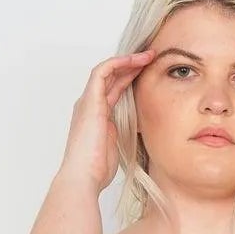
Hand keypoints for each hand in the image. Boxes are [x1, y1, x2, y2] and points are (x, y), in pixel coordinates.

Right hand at [58, 49, 154, 195]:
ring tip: (147, 55)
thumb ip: (122, 134)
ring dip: (127, 60)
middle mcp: (89, 106)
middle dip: (131, 66)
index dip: (130, 80)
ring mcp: (88, 102)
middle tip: (151, 58)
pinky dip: (118, 63)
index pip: (113, 91)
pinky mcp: (90, 101)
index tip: (148, 74)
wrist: (82, 178)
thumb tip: (137, 129)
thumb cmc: (97, 171)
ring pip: (107, 70)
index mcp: (96, 118)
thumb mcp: (115, 148)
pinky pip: (102, 71)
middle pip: (111, 78)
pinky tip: (134, 60)